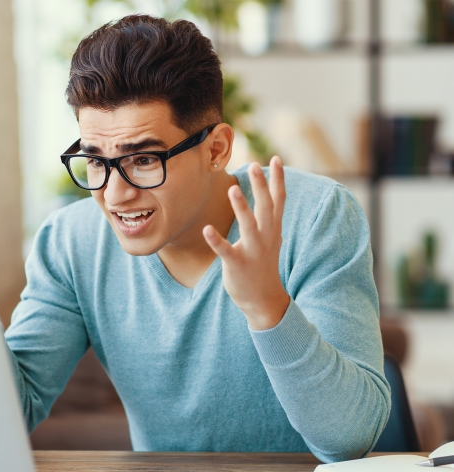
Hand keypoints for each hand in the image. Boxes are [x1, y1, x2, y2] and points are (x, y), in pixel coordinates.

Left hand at [203, 157, 289, 330]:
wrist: (263, 300)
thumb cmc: (263, 266)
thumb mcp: (271, 240)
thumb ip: (270, 219)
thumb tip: (271, 200)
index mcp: (273, 230)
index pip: (278, 200)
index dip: (277, 180)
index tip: (276, 159)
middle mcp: (266, 237)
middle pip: (266, 207)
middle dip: (261, 187)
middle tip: (254, 166)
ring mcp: (253, 251)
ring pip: (248, 225)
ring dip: (241, 208)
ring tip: (231, 190)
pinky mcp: (238, 264)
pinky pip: (226, 250)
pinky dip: (216, 240)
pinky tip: (207, 228)